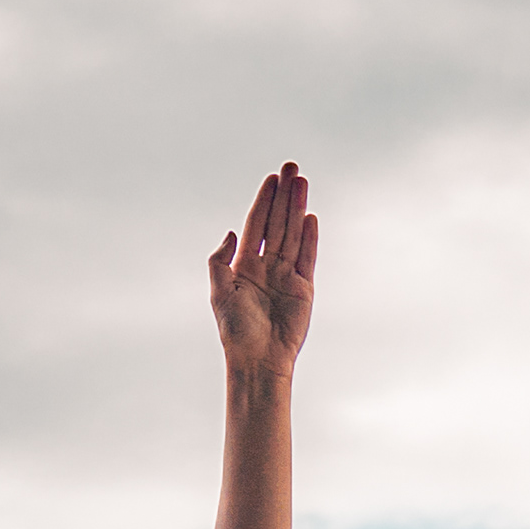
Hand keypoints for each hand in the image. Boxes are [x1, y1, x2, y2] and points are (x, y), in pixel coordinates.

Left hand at [208, 163, 317, 375]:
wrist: (257, 360)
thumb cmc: (235, 331)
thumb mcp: (219, 292)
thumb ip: (220, 260)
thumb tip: (231, 232)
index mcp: (245, 265)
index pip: (256, 224)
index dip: (264, 201)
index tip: (272, 178)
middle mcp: (267, 266)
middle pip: (277, 223)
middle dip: (284, 196)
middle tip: (291, 169)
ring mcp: (287, 276)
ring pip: (293, 234)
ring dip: (298, 208)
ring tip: (303, 183)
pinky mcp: (303, 289)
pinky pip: (307, 257)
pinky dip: (309, 238)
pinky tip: (310, 217)